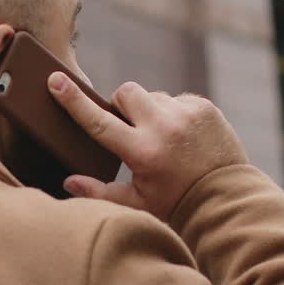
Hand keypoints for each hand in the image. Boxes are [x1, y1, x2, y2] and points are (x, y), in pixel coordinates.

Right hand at [47, 73, 248, 220]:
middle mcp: (164, 127)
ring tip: (161, 137)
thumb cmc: (176, 204)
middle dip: (120, 106)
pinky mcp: (204, 107)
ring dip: (148, 111)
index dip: (74, 100)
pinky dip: (171, 113)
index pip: (99, 122)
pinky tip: (180, 135)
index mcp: (142, 152)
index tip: (56, 80)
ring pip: (150, 95)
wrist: (227, 198)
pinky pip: (175, 99)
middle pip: (125, 93)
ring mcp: (186, 114)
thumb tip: (68, 181)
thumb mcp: (137, 203)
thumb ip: (99, 192)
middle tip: (129, 129)